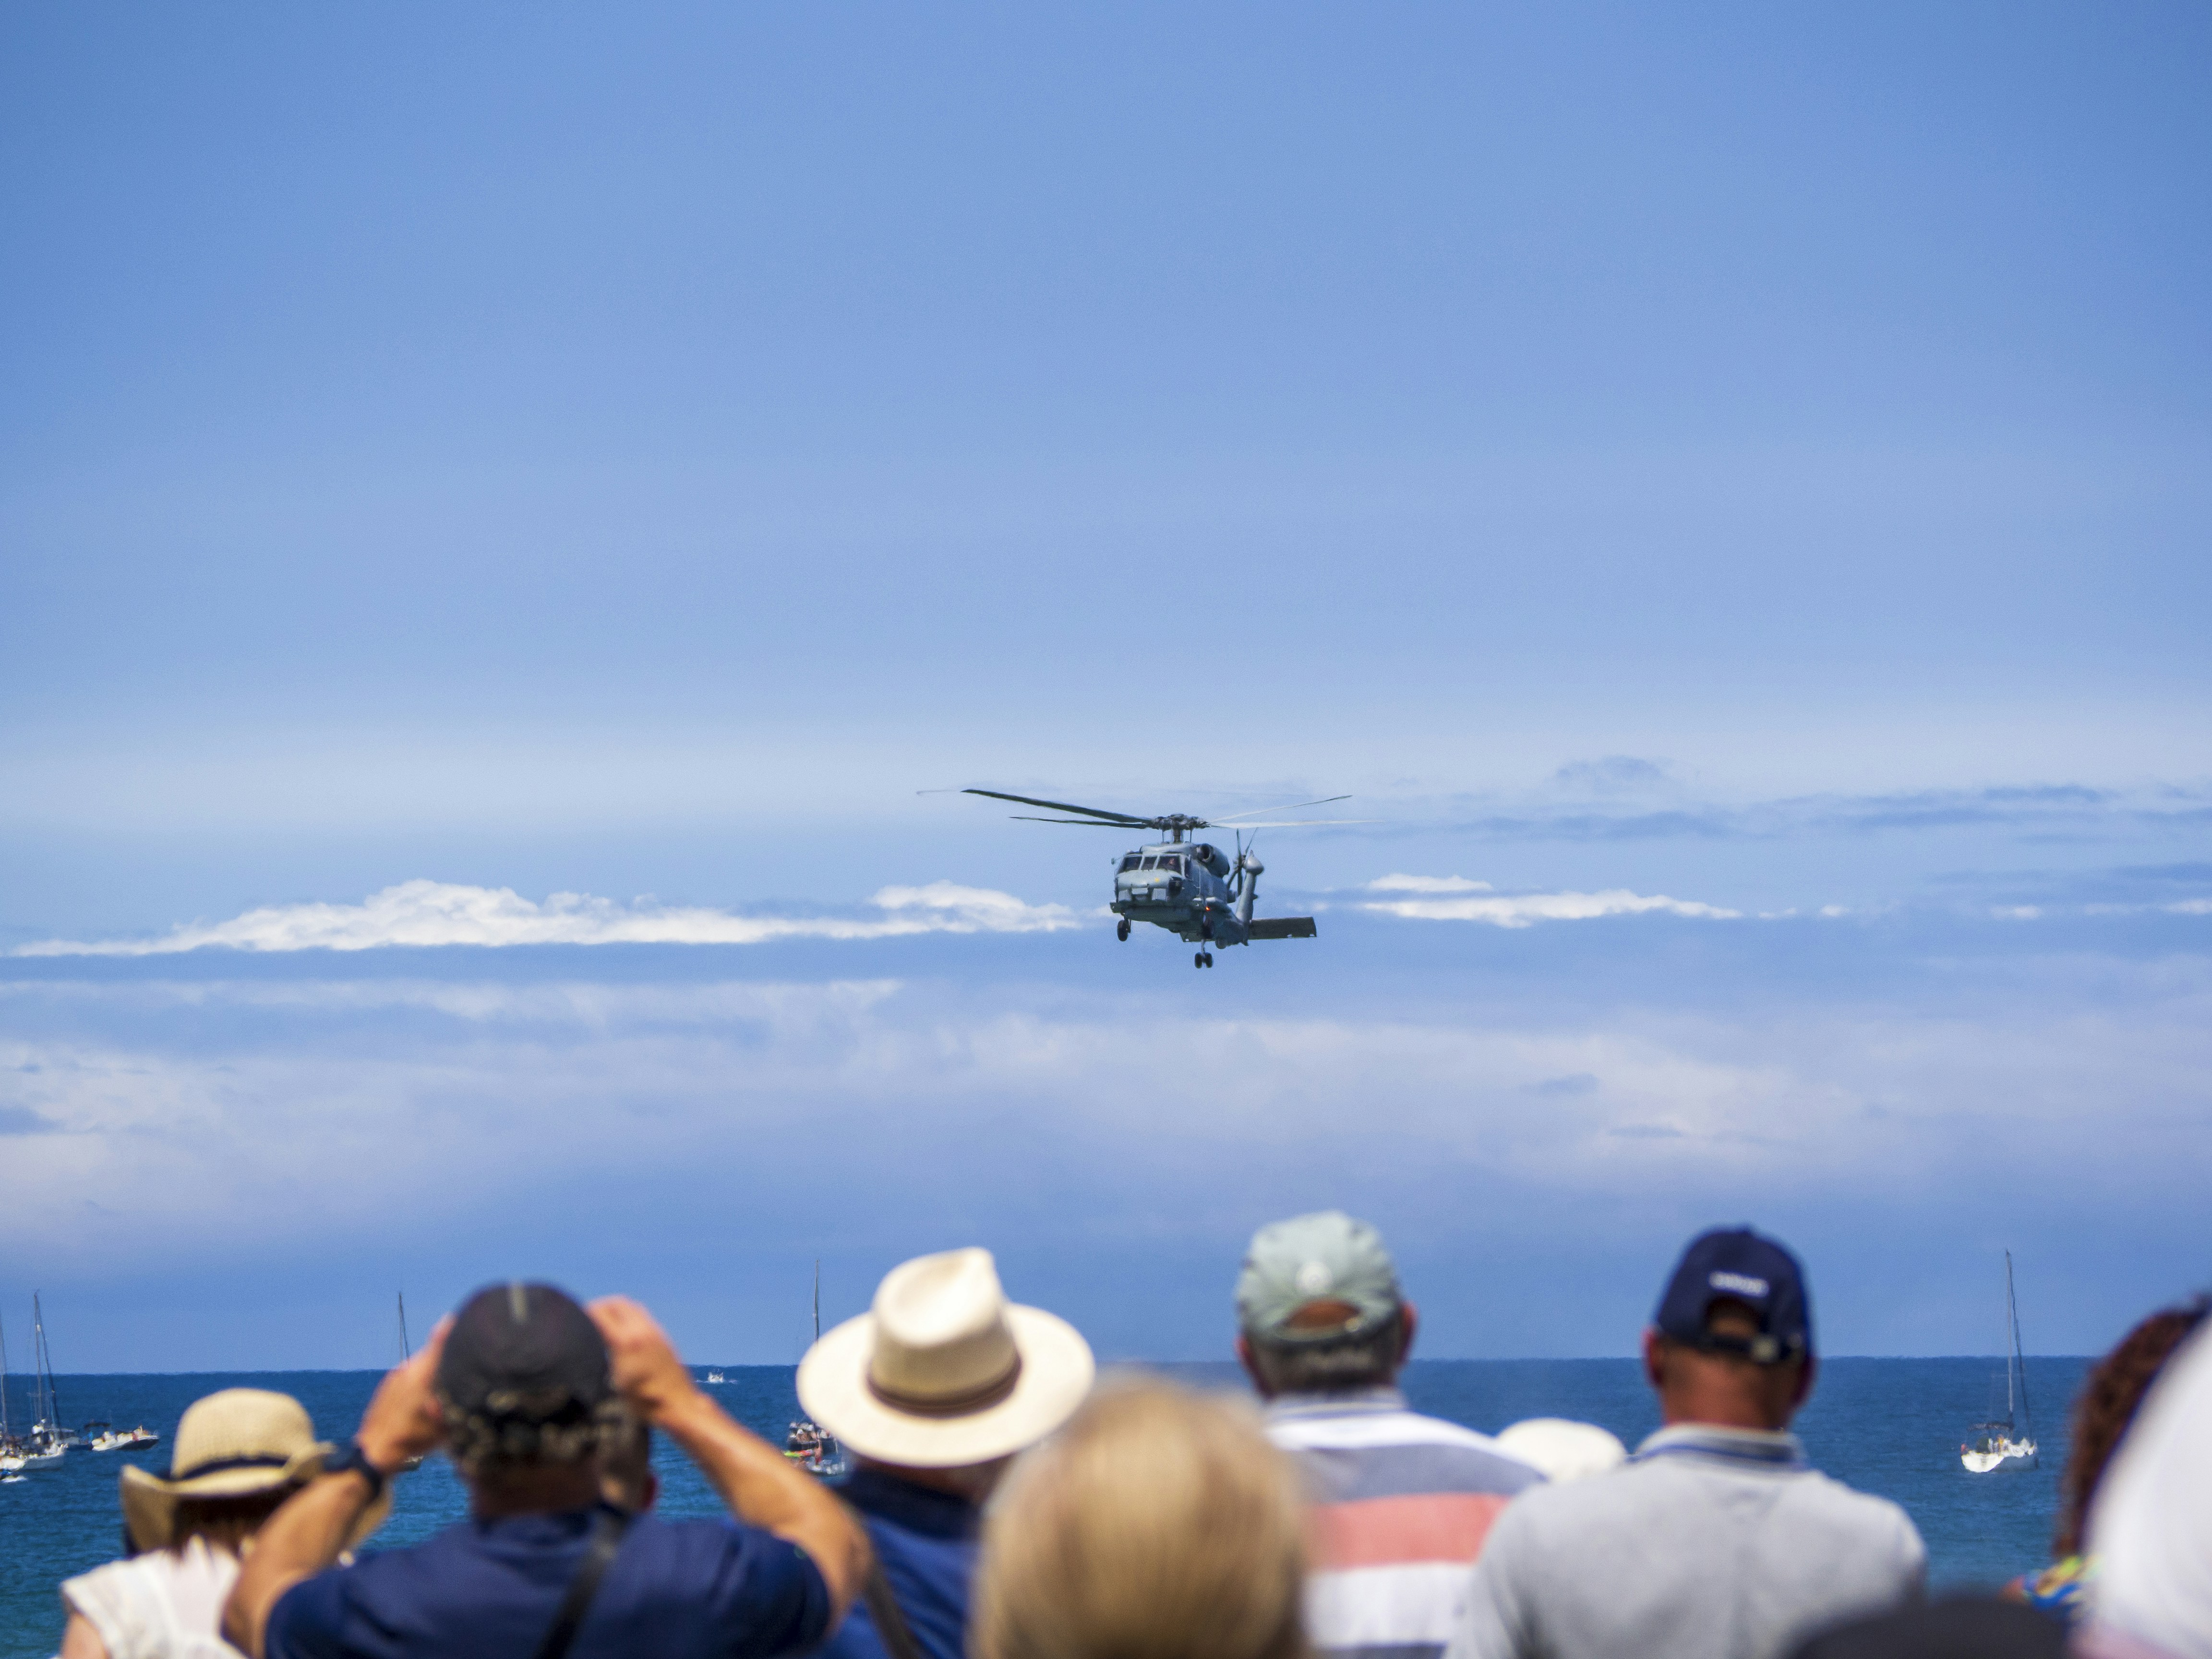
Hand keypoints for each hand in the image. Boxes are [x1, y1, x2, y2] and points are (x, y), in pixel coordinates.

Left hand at [356, 1319, 448, 1473]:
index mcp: (422, 1374)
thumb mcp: (444, 1424)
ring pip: (421, 1364)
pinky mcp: (388, 1383)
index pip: (440, 1340)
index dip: (453, 1329)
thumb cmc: (412, 1439)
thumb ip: (457, 1401)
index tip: (462, 1320)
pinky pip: (410, 1373)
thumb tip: (472, 1389)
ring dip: (433, 1370)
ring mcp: (396, 1375)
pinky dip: (420, 1379)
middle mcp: (408, 1368)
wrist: (374, 1451)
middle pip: (433, 1353)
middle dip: (447, 1357)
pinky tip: (424, 1398)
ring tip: (443, 1387)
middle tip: (462, 1366)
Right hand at [590, 1297, 702, 1425]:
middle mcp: (642, 1331)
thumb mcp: (615, 1386)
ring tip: (602, 1324)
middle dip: (599, 1306)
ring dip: (615, 1309)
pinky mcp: (663, 1337)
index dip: (584, 1312)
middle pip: (617, 1303)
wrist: (679, 1405)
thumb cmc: (645, 1402)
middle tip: (586, 1318)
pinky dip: (628, 1316)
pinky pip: (642, 1316)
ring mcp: (655, 1332)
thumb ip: (601, 1361)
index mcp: (627, 1342)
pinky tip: (621, 1333)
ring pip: (631, 1306)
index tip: (572, 1318)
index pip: (601, 1313)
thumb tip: (584, 1348)